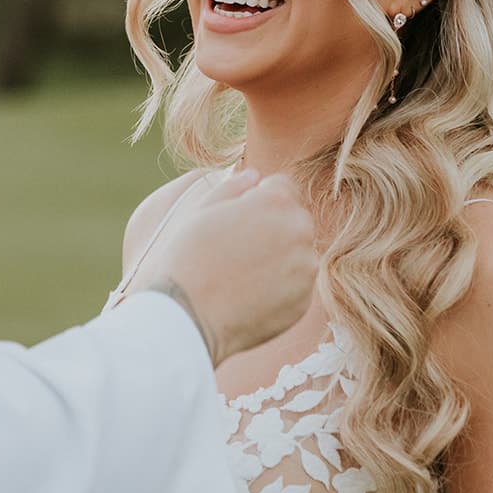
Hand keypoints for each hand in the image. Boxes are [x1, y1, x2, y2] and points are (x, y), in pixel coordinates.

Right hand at [138, 171, 315, 367]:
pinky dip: (280, 287)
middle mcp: (299, 231)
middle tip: (238, 247)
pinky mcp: (304, 301)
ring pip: (298, 253)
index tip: (238, 217)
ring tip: (242, 273)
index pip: (281, 186)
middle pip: (294, 219)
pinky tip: (250, 293)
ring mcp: (305, 269)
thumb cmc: (188, 258)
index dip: (258, 199)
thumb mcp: (203, 210)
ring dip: (279, 257)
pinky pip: (296, 286)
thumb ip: (233, 187)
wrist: (188, 315)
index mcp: (276, 201)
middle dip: (273, 226)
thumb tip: (254, 176)